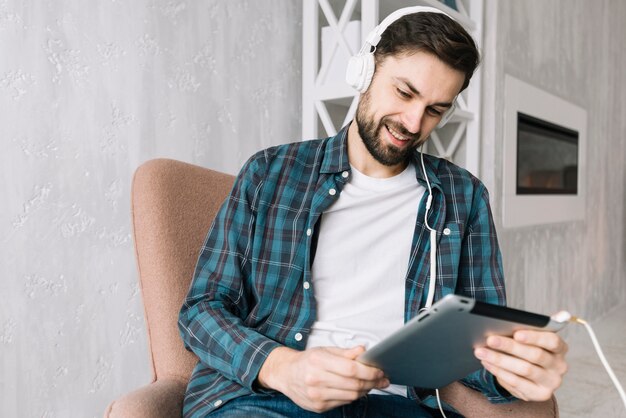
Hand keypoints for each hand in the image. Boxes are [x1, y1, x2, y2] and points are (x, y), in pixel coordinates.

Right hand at [257, 345, 388, 412]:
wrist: (286, 374)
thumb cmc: (307, 361)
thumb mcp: (325, 350)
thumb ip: (345, 352)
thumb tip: (363, 351)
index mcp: (318, 361)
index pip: (351, 369)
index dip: (369, 371)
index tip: (379, 370)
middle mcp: (316, 379)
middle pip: (353, 384)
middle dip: (372, 382)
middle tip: (380, 378)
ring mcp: (317, 395)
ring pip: (351, 395)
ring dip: (365, 390)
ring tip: (371, 383)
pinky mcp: (318, 406)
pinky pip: (344, 402)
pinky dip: (354, 396)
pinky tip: (357, 389)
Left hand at [474, 330, 568, 400]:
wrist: (530, 375)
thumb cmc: (529, 348)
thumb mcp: (533, 337)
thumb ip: (539, 325)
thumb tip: (563, 313)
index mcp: (560, 348)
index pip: (552, 341)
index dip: (535, 337)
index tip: (516, 334)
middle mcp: (559, 366)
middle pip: (535, 355)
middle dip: (509, 346)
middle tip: (490, 339)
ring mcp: (551, 382)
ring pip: (524, 369)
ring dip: (499, 360)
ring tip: (481, 351)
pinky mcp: (540, 394)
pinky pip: (516, 382)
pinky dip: (499, 372)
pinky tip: (487, 363)